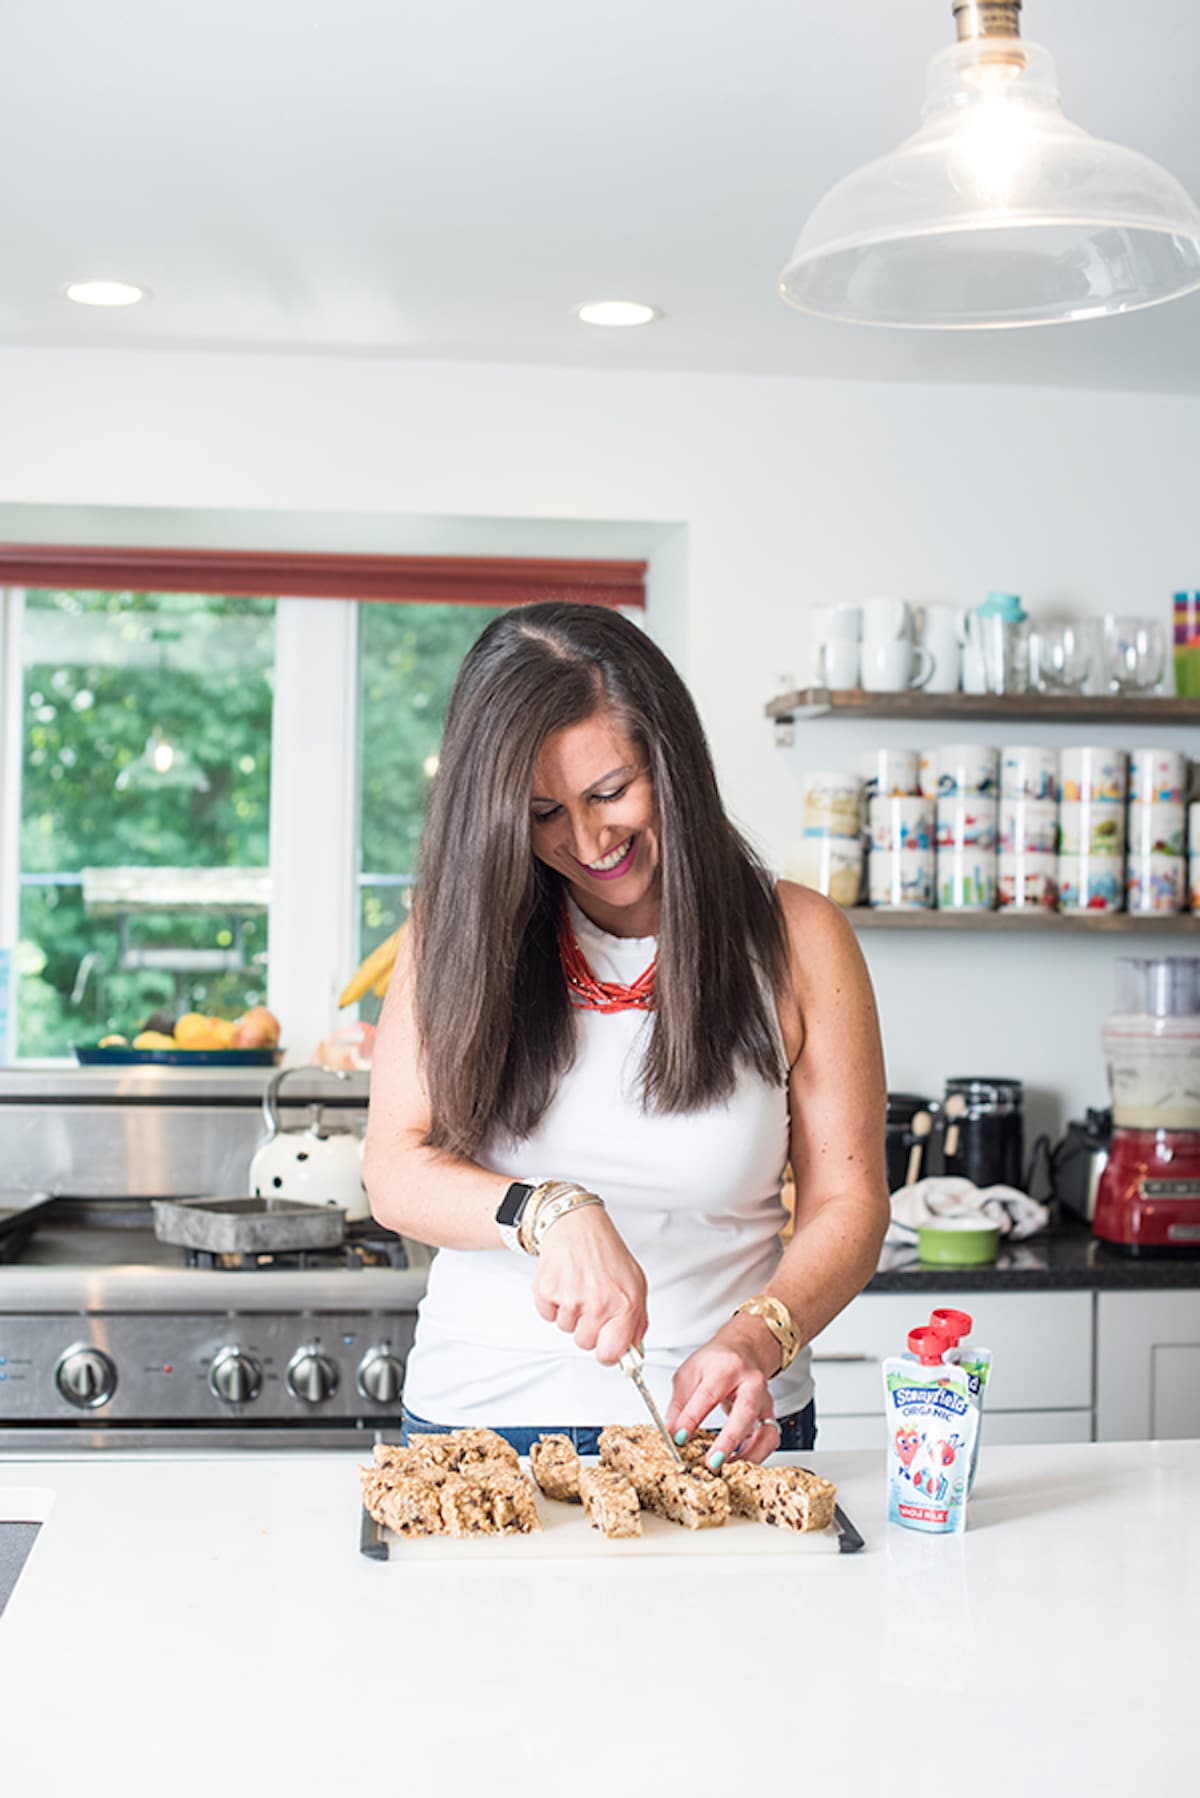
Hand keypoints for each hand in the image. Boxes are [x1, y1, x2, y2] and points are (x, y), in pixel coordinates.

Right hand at [530, 1204, 647, 1365]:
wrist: (578, 1225)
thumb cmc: (606, 1253)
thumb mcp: (636, 1284)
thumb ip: (637, 1322)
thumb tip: (632, 1353)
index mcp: (625, 1304)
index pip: (611, 1354)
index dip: (607, 1352)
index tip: (605, 1346)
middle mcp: (598, 1303)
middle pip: (585, 1344)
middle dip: (587, 1327)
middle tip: (592, 1301)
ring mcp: (571, 1297)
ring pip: (565, 1329)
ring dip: (570, 1313)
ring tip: (579, 1287)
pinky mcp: (547, 1290)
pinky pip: (547, 1315)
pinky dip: (553, 1303)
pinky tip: (564, 1283)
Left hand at [666, 1316, 782, 1468]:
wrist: (742, 1350)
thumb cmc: (716, 1362)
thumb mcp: (689, 1374)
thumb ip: (678, 1405)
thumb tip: (669, 1433)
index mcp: (727, 1368)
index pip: (708, 1395)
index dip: (692, 1419)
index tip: (679, 1438)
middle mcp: (751, 1383)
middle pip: (745, 1412)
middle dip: (728, 1441)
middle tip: (712, 1461)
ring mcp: (765, 1400)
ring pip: (766, 1431)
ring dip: (748, 1455)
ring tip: (726, 1467)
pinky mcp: (770, 1415)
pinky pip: (771, 1440)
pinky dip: (757, 1455)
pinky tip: (739, 1462)